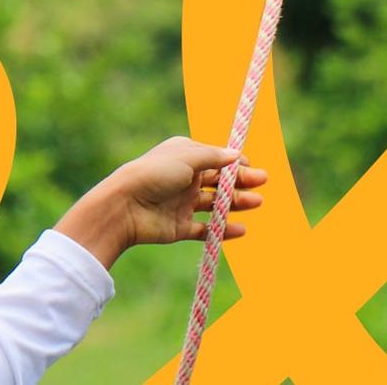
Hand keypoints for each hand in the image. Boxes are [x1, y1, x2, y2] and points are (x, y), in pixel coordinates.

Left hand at [55, 136, 269, 268]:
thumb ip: (214, 156)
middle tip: (262, 183)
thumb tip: (236, 154)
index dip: (234, 163)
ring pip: (215, 205)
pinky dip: (223, 231)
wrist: (124, 207)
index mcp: (183, 157)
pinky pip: (206, 230)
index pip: (215, 159)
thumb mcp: (186, 156)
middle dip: (241, 182)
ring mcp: (182, 204)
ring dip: (236, 204)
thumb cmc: (153, 174)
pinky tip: (240, 229)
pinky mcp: (179, 227)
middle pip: (219, 182)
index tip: (250, 166)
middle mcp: (183, 179)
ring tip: (256, 203)